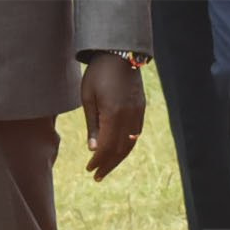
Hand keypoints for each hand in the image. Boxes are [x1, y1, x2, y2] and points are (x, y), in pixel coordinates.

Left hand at [80, 55, 145, 181]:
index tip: (89, 169)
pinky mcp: (141, 107)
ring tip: (107, 167)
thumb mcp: (88, 98)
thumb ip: (93, 125)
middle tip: (97, 176)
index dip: (99, 161)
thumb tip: (94, 149)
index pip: (107, 146)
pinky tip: (119, 150)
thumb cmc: (98, 74)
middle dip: (109, 164)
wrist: (120, 53)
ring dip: (119, 157)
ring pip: (131, 142)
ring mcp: (138, 112)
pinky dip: (128, 145)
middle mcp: (129, 115)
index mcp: (113, 113)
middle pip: (121, 148)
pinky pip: (136, 132)